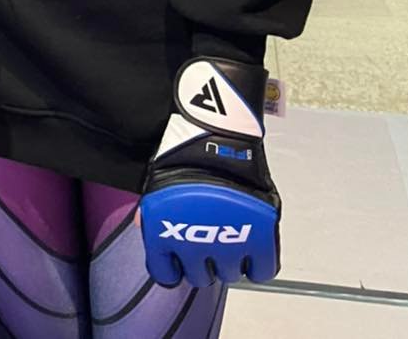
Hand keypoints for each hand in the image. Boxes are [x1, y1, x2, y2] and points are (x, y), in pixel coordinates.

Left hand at [139, 57, 279, 286]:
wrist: (216, 130)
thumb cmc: (182, 152)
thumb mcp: (156, 181)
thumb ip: (151, 212)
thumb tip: (146, 229)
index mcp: (164, 234)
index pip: (166, 274)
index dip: (173, 266)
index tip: (179, 257)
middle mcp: (195, 246)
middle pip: (199, 276)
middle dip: (202, 261)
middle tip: (207, 241)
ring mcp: (229, 243)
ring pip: (228, 274)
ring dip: (228, 260)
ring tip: (229, 238)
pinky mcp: (260, 236)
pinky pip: (261, 270)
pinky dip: (257, 264)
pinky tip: (250, 249)